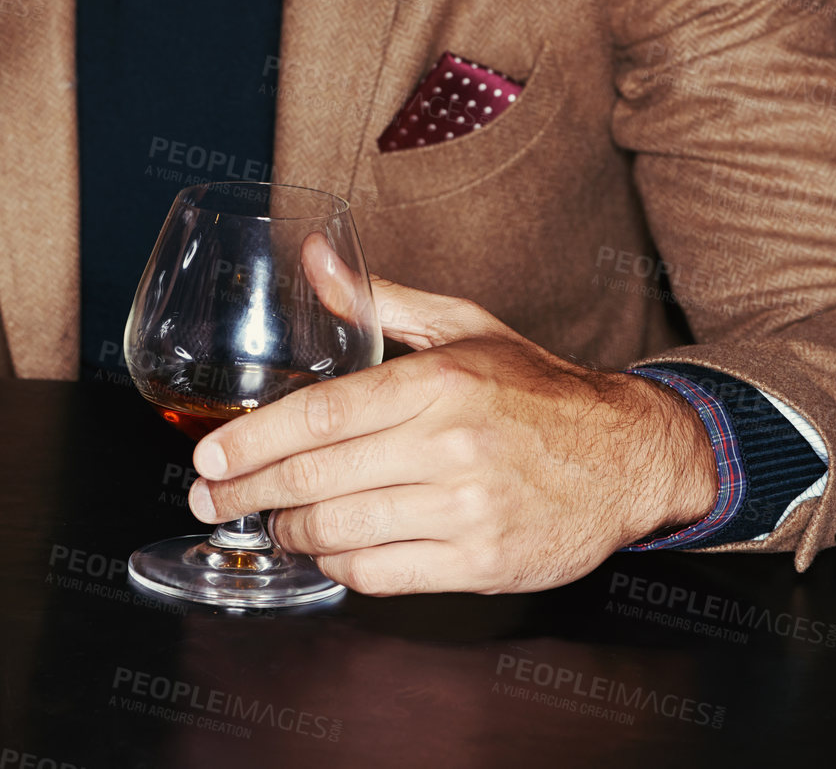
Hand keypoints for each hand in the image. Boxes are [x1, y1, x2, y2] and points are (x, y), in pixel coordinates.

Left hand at [185, 267, 718, 595]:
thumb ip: (376, 299)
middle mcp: (451, 446)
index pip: (319, 416)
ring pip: (341, 533)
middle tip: (210, 500)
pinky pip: (381, 576)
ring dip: (290, 533)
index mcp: (438, 383)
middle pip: (317, 479)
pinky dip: (340, 566)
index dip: (252, 442)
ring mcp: (467, 511)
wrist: (627, 455)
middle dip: (247, 495)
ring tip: (271, 521)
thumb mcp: (461, 327)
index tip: (208, 458)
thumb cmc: (536, 389)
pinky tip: (327, 549)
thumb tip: (312, 259)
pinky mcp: (482, 564)